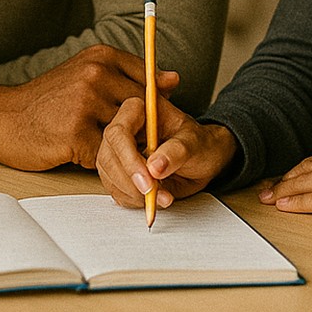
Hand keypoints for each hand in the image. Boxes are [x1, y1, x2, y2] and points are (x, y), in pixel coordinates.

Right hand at [0, 44, 179, 170]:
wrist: (1, 118)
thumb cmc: (46, 101)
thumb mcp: (85, 74)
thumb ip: (128, 77)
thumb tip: (174, 80)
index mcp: (101, 58)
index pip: (150, 82)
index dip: (159, 109)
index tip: (161, 127)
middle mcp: (95, 75)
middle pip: (144, 111)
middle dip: (151, 135)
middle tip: (154, 153)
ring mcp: (85, 104)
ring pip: (128, 137)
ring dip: (132, 154)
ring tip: (133, 164)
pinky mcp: (75, 135)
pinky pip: (106, 155)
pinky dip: (107, 164)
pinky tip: (98, 165)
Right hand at [96, 96, 237, 209]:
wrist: (203, 159)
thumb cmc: (199, 144)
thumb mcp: (194, 144)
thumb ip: (176, 152)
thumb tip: (155, 167)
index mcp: (139, 111)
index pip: (119, 132)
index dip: (129, 158)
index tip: (148, 180)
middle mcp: (124, 129)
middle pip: (108, 155)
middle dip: (129, 180)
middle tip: (153, 194)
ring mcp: (118, 151)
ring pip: (108, 174)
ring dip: (132, 193)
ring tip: (162, 197)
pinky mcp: (118, 171)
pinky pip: (114, 189)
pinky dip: (132, 200)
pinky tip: (152, 199)